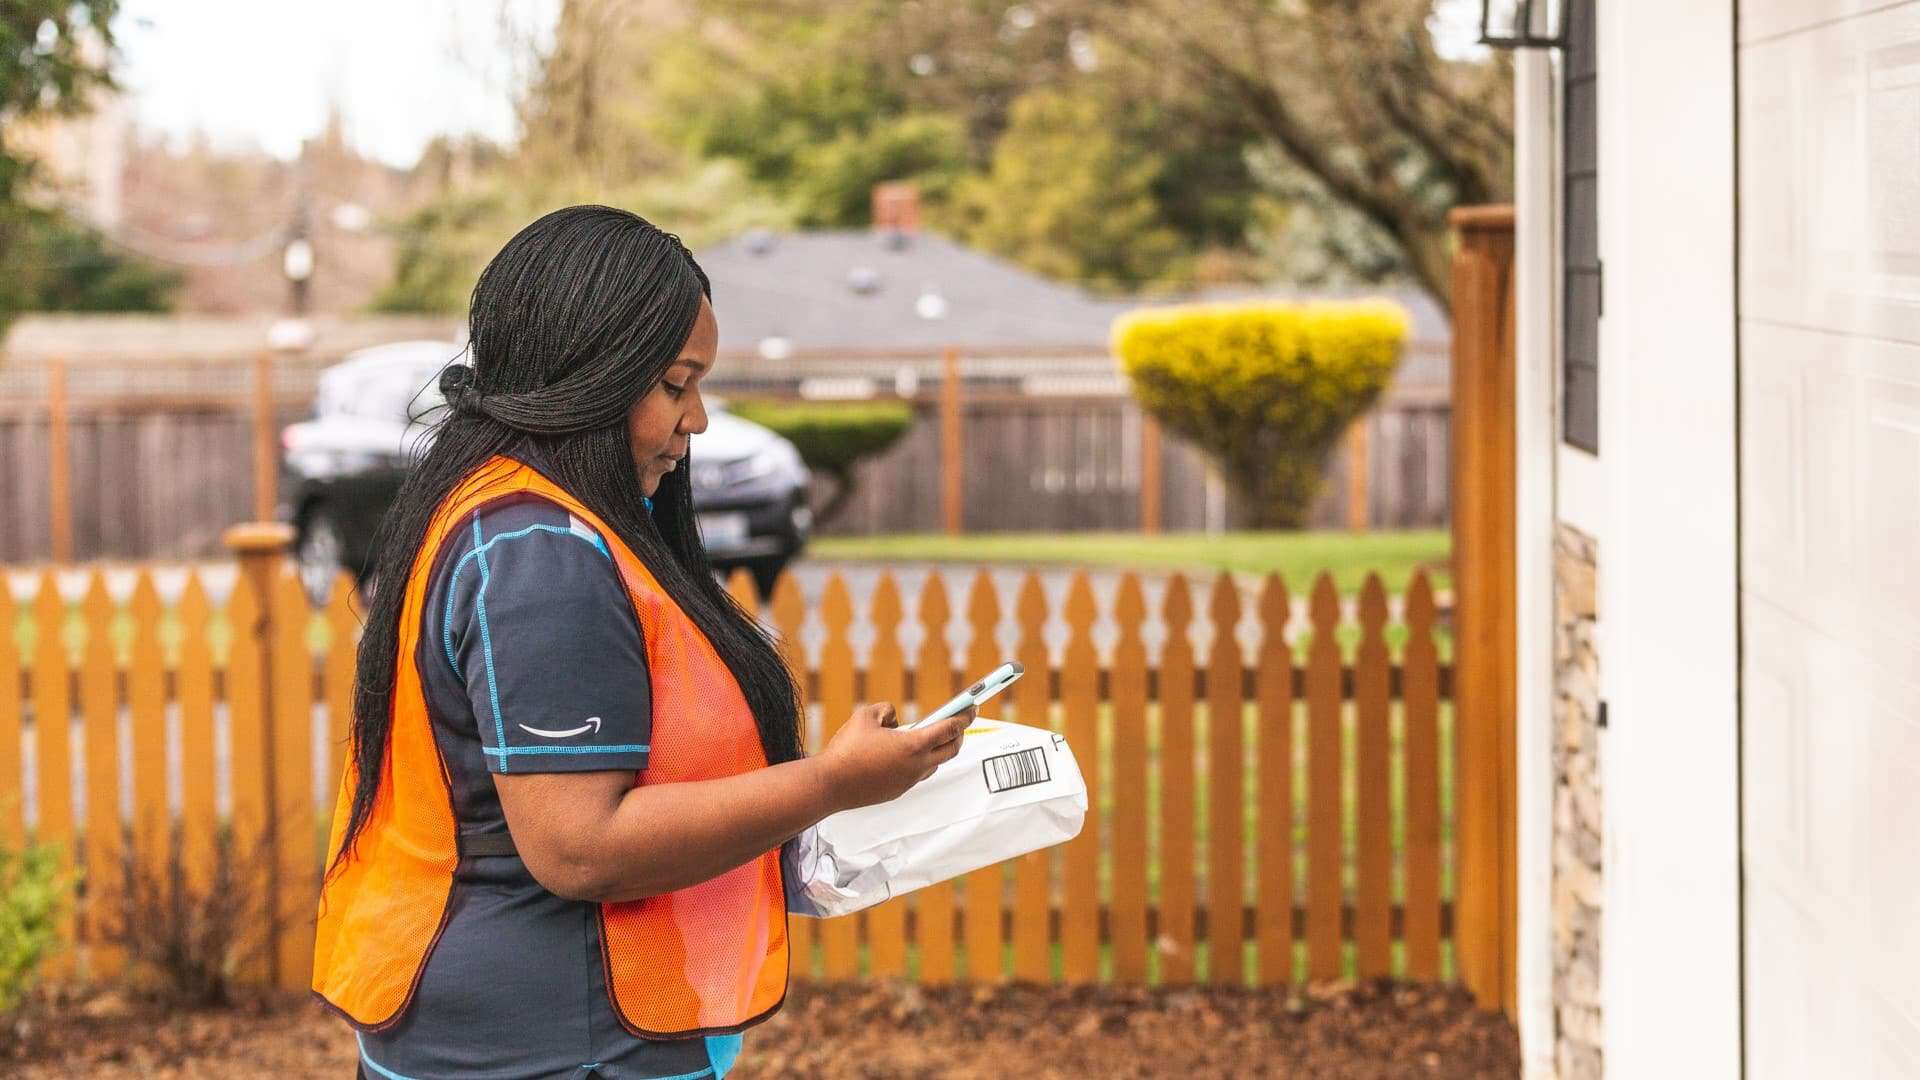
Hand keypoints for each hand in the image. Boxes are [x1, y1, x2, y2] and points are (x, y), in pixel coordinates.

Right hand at [815, 701, 972, 812]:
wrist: (830, 784)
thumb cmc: (847, 749)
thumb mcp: (866, 716)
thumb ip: (887, 710)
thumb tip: (894, 719)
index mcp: (914, 745)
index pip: (950, 729)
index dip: (964, 716)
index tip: (972, 707)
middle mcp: (917, 766)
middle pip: (952, 749)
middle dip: (959, 734)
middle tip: (958, 722)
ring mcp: (909, 781)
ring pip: (935, 764)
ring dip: (939, 750)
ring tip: (931, 736)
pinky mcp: (898, 791)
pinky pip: (916, 774)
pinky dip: (919, 762)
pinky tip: (906, 754)